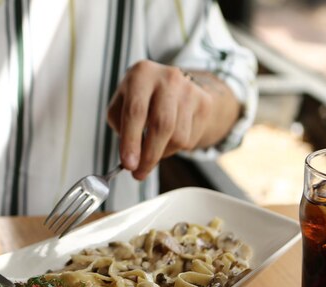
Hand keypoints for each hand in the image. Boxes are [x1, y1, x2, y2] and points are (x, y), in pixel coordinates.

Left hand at [107, 60, 213, 179]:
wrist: (174, 84)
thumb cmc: (141, 98)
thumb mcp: (122, 103)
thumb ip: (121, 128)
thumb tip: (131, 159)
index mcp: (142, 74)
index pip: (136, 112)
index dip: (131, 141)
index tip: (128, 164)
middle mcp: (168, 78)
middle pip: (162, 125)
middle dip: (149, 155)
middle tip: (139, 172)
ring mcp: (189, 90)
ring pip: (178, 137)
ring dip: (162, 153)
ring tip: (152, 150)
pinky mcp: (204, 104)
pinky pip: (189, 139)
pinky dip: (174, 148)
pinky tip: (167, 138)